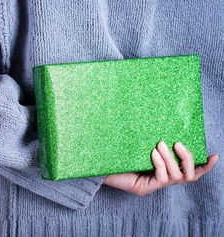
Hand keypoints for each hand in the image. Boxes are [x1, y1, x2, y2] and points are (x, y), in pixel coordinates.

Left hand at [103, 141, 218, 195]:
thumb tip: (162, 117)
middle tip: (177, 143)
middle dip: (188, 158)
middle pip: (189, 176)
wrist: (95, 162)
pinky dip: (160, 164)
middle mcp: (161, 179)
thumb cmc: (116, 149)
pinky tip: (152, 154)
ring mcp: (152, 185)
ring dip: (172, 159)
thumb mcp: (138, 141)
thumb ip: (151, 136)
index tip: (214, 155)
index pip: (190, 170)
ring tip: (160, 144)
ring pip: (177, 177)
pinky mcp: (143, 188)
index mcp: (163, 168)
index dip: (204, 165)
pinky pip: (161, 178)